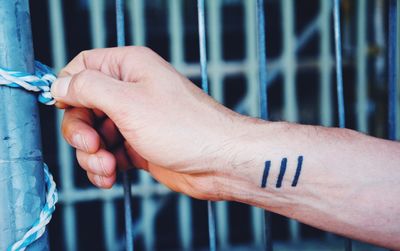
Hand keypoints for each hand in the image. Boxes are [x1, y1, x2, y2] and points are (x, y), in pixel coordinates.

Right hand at [51, 46, 247, 199]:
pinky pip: (107, 154)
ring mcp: (134, 120)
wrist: (218, 163)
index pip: (83, 67)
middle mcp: (131, 91)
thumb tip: (60, 83)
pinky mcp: (138, 146)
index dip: (68, 87)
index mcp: (129, 68)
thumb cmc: (185, 128)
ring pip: (93, 135)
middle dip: (80, 131)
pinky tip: (110, 177)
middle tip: (91, 147)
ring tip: (106, 167)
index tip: (64, 108)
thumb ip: (88, 88)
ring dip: (91, 155)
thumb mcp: (128, 102)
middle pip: (83, 106)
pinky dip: (103, 168)